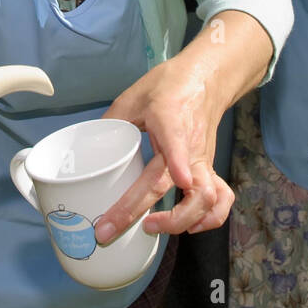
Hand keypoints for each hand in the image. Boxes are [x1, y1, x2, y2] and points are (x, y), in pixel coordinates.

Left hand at [97, 55, 232, 244]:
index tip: (179, 180)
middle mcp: (191, 146)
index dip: (178, 162)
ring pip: (207, 198)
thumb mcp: (132, 96)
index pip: (176, 142)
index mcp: (170, 119)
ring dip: (182, 221)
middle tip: (111, 228)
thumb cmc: (168, 85)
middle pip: (180, 184)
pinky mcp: (209, 168)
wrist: (205, 79)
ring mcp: (203, 160)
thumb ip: (110, 123)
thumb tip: (87, 150)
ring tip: (151, 228)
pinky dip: (210, 219)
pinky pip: (220, 198)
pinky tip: (189, 227)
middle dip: (149, 213)